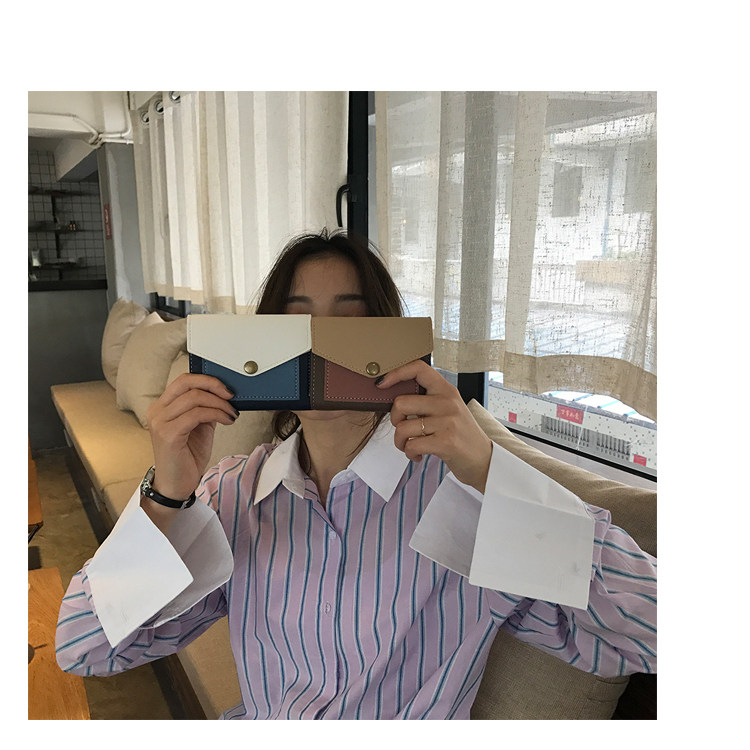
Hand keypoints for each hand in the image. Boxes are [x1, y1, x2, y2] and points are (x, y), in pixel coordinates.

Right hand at [145, 374, 237, 500]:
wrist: (176, 485)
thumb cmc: (187, 457)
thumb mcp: (199, 426)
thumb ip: (206, 408)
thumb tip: (224, 394)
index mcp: (162, 406)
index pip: (184, 380)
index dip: (207, 380)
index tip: (226, 388)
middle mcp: (157, 411)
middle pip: (186, 383)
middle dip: (213, 385)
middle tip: (230, 396)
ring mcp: (160, 422)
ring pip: (195, 398)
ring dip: (219, 404)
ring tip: (231, 414)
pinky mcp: (168, 434)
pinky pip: (197, 414)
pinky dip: (217, 414)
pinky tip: (227, 421)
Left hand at [378, 360, 492, 493]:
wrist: (484, 461)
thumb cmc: (461, 435)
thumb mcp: (449, 410)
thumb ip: (427, 401)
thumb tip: (394, 399)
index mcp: (446, 390)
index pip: (418, 369)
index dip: (396, 373)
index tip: (382, 383)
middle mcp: (447, 402)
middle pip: (401, 403)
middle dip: (394, 421)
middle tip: (404, 430)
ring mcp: (448, 422)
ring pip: (402, 428)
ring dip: (400, 442)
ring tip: (411, 446)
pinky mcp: (446, 442)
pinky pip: (411, 445)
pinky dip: (409, 453)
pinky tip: (418, 455)